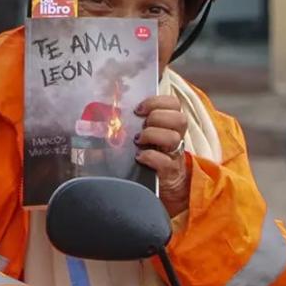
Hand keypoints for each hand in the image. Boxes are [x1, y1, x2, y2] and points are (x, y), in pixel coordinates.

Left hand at [134, 95, 190, 216]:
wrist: (164, 184)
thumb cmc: (150, 156)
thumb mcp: (145, 136)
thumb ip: (135, 123)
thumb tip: (106, 116)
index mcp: (171, 124)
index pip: (174, 103)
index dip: (157, 102)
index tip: (139, 109)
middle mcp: (177, 136)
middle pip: (179, 119)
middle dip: (157, 117)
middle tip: (141, 125)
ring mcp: (174, 154)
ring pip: (173, 138)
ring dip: (152, 135)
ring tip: (138, 140)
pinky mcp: (169, 171)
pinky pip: (164, 161)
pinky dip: (149, 156)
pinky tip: (139, 156)